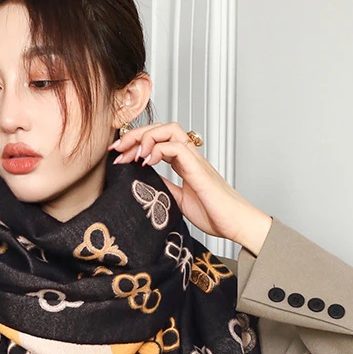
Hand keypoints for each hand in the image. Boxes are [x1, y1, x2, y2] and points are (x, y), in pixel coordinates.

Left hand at [109, 122, 271, 253]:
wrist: (235, 224)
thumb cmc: (214, 214)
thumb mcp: (178, 200)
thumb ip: (164, 188)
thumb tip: (145, 182)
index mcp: (185, 163)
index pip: (158, 141)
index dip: (136, 143)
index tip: (118, 155)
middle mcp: (190, 157)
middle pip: (162, 129)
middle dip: (136, 135)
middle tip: (117, 149)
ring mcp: (195, 160)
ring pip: (170, 130)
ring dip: (146, 137)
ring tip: (132, 154)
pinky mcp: (199, 168)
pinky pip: (178, 146)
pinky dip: (159, 149)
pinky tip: (147, 162)